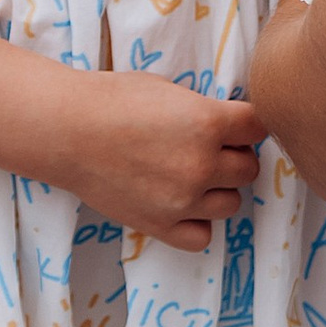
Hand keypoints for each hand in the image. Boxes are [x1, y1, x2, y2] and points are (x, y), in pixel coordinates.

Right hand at [48, 69, 267, 247]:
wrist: (65, 130)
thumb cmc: (113, 100)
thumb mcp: (170, 91)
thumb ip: (206, 112)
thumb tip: (231, 126)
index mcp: (208, 122)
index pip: (260, 126)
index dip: (248, 123)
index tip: (235, 123)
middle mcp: (202, 164)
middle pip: (249, 168)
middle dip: (234, 156)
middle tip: (209, 148)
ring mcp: (183, 199)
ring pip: (232, 203)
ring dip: (219, 189)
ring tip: (192, 175)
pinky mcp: (161, 224)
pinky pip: (202, 235)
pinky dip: (197, 222)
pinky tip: (181, 203)